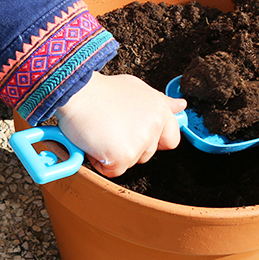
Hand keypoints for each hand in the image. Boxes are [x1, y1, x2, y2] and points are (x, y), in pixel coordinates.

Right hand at [55, 72, 185, 177]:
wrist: (77, 92)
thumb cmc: (101, 90)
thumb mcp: (135, 89)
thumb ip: (159, 101)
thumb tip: (181, 106)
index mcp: (160, 110)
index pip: (171, 139)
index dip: (153, 141)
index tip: (135, 135)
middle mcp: (154, 126)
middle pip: (147, 154)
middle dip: (128, 147)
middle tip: (110, 127)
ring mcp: (139, 142)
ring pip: (130, 163)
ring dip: (114, 154)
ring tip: (100, 131)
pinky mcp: (122, 156)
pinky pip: (113, 170)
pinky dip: (101, 161)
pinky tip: (94, 141)